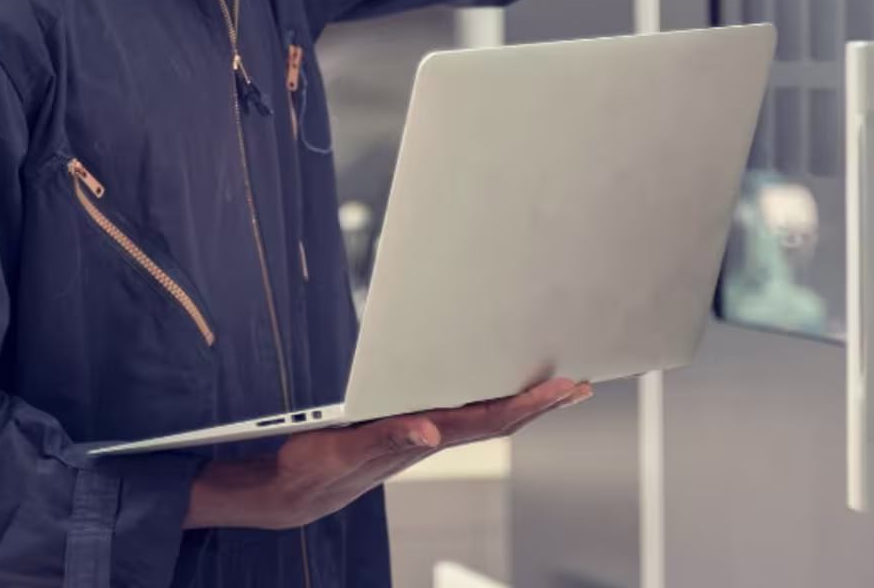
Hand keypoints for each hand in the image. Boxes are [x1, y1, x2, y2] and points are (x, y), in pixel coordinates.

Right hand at [183, 379, 590, 530]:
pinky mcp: (406, 432)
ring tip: (555, 389)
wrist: (293, 488)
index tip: (565, 386)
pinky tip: (499, 395)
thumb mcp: (347, 451)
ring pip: (482, 416)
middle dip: (541, 401)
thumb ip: (387, 440)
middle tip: (580, 384)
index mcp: (424, 436)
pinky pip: (458, 414)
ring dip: (520, 402)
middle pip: (497, 417)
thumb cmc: (317, 467)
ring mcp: (421, 435)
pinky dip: (487, 402)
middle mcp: (430, 435)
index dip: (530, 402)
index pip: (490, 418)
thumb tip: (430, 432)